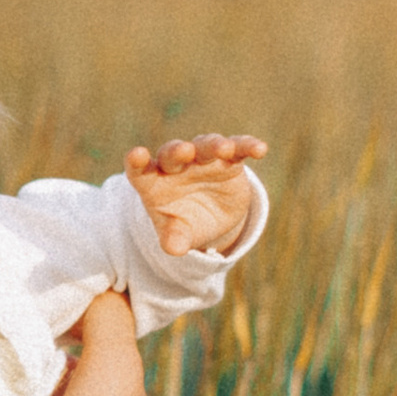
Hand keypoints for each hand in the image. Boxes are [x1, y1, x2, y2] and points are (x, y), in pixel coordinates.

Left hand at [124, 133, 266, 257]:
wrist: (210, 218)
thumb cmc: (183, 223)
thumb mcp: (178, 234)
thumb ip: (174, 238)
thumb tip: (174, 249)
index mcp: (153, 181)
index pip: (139, 169)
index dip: (137, 162)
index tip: (137, 155)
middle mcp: (177, 165)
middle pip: (173, 153)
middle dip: (179, 151)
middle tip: (185, 150)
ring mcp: (203, 159)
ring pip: (206, 145)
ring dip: (215, 145)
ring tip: (225, 149)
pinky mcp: (229, 161)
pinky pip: (238, 149)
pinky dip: (248, 147)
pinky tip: (260, 149)